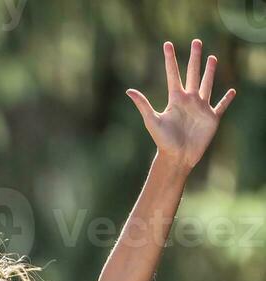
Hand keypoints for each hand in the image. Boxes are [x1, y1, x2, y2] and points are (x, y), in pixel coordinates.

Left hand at [127, 40, 234, 170]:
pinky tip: (232, 91)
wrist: (177, 157)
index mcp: (175, 99)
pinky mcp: (212, 118)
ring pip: (207, 84)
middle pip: (193, 74)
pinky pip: (221, 106)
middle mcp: (189, 100)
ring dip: (210, 72)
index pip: (173, 74)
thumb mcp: (151, 120)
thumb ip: (143, 104)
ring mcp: (201, 108)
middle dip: (195, 58)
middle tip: (196, 41)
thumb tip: (128, 91)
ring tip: (212, 57)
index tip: (167, 44)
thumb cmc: (163, 141)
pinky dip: (227, 99)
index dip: (170, 60)